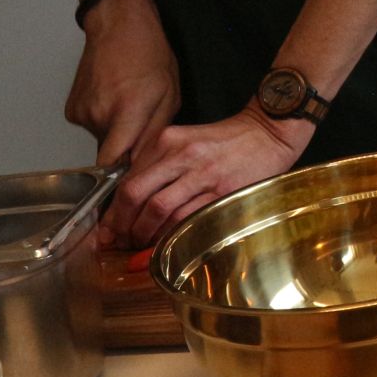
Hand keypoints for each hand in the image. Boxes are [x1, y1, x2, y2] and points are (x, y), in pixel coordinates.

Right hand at [68, 0, 179, 169]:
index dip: (122, 176)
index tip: (130, 181)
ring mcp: (81, 112)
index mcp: (126, 113)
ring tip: (127, 103)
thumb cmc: (149, 55)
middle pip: (110, 153)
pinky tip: (113, 98)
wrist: (118, 27)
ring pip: (101, 139)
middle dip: (127, 147)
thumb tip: (145, 163)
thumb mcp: (168, 96)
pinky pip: (91, 126)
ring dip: (115, 131)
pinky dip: (103, 119)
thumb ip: (154, 134)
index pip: (114, 164)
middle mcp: (99, 115)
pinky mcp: (71, 110)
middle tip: (140, 124)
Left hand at [104, 104, 310, 246]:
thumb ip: (159, 166)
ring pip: (158, 209)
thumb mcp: (186, 142)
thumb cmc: (228, 141)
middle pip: (135, 195)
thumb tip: (130, 205)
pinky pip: (187, 218)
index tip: (108, 230)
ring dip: (145, 233)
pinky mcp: (222, 190)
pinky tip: (167, 241)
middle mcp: (181, 155)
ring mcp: (203, 173)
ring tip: (142, 244)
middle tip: (121, 241)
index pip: (127, 180)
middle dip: (123, 225)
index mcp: (168, 141)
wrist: (269, 133)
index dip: (113, 211)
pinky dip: (172, 234)